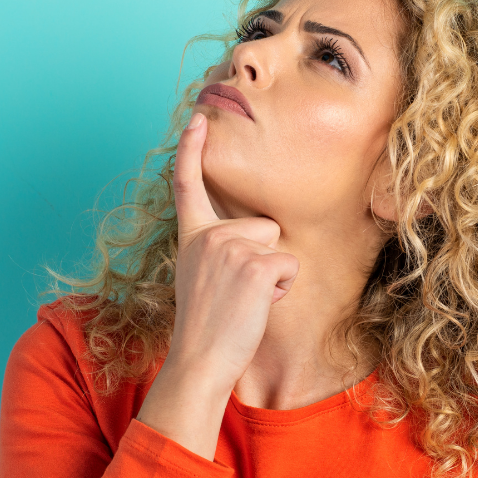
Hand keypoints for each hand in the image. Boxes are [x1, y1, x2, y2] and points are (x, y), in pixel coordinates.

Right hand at [135, 113, 298, 458]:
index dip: (191, 149)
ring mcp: (230, 247)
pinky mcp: (254, 265)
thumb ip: (218, 248)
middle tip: (235, 293)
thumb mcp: (199, 276)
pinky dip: (281, 288)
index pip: (188, 184)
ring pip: (278, 244)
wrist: (199, 359)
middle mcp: (209, 235)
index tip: (197, 118)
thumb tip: (254, 236)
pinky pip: (288, 265)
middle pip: (263, 225)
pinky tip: (255, 306)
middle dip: (261, 257)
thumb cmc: (207, 325)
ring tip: (244, 300)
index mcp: (193, 236)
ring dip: (272, 274)